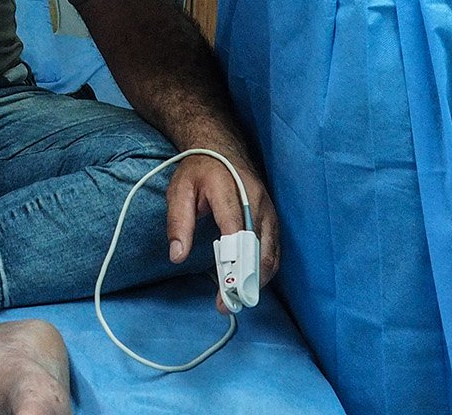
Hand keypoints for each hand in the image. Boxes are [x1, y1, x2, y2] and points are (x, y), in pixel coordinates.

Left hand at [166, 144, 279, 312]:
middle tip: (227, 304)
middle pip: (258, 247)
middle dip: (246, 280)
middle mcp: (255, 199)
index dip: (233, 262)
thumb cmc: (198, 170)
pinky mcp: (273, 217)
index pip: (235, 230)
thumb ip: (178, 222)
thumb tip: (177, 256)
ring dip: (257, 280)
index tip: (223, 289)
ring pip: (271, 252)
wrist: (221, 147)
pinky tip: (250, 284)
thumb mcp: (178, 190)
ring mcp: (268, 208)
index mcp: (230, 189)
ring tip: (237, 300)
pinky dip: (264, 269)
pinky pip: (274, 249)